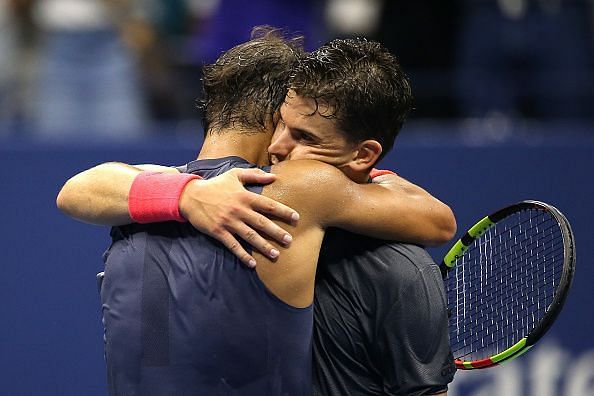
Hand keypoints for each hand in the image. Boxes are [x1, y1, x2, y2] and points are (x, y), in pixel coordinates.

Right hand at [179, 168, 298, 266]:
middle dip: (277, 232)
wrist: (191, 196)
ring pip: (250, 236)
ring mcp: (229, 222)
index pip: (268, 205)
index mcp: (245, 196)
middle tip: (289, 241)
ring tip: (276, 254)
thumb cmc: (216, 185)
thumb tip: (274, 177)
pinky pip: (233, 245)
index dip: (283, 211)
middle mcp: (239, 210)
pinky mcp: (219, 232)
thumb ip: (255, 175)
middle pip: (262, 223)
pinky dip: (243, 255)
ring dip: (263, 246)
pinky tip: (252, 264)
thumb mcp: (235, 175)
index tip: (296, 218)